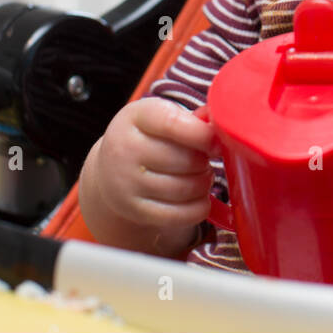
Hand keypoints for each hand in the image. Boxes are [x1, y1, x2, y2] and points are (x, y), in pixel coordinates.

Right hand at [91, 97, 218, 232]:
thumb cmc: (147, 139)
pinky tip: (199, 198)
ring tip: (200, 177)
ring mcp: (126, 183)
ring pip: (185, 188)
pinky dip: (198, 208)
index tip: (216, 142)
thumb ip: (192, 119)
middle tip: (204, 160)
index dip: (203, 135)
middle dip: (204, 162)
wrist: (110, 171)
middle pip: (184, 159)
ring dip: (203, 184)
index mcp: (135, 117)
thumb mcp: (161, 118)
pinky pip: (178, 215)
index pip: (173, 124)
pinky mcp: (134, 210)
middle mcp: (125, 149)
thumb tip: (221, 124)